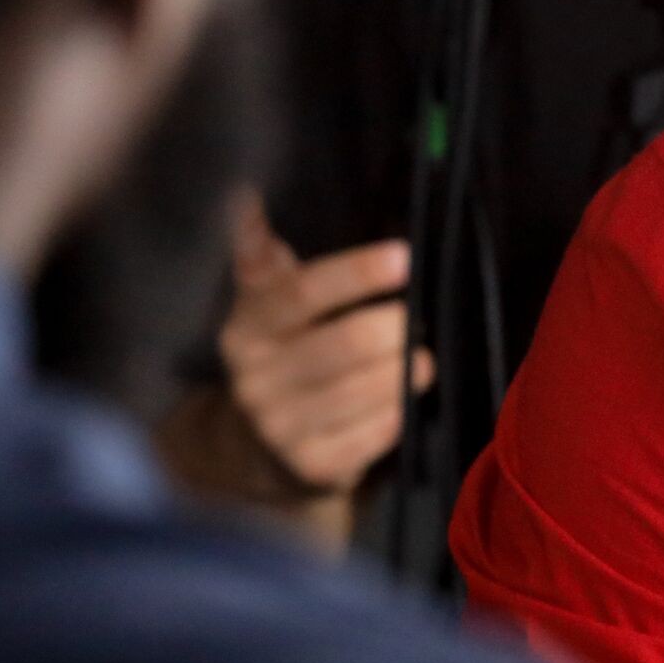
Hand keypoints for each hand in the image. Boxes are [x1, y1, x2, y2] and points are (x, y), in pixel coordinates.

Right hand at [218, 191, 434, 494]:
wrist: (255, 448)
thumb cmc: (282, 352)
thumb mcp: (265, 304)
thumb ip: (262, 255)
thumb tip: (242, 196)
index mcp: (247, 327)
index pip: (303, 293)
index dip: (355, 273)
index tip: (403, 256)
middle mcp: (255, 378)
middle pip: (346, 343)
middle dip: (394, 326)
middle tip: (416, 315)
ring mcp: (281, 427)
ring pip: (366, 390)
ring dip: (406, 368)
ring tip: (421, 356)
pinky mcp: (311, 466)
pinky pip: (375, 434)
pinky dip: (398, 411)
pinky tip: (402, 397)